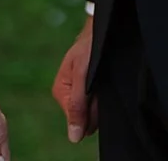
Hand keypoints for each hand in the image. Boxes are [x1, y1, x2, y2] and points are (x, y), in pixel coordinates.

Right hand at [52, 17, 97, 142]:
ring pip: (96, 111)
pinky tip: (106, 80)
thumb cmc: (89, 46)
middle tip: (100, 82)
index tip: (94, 89)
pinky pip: (100, 102)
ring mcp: (82, 92)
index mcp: (61, 92)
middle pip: (87, 118)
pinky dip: (106, 95)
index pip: (79, 122)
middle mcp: (70, 95)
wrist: (103, 28)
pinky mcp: (92, 88)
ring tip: (103, 78)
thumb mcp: (82, 74)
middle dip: (97, 105)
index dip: (91, 111)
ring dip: (103, 98)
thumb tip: (74, 138)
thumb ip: (77, 105)